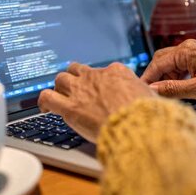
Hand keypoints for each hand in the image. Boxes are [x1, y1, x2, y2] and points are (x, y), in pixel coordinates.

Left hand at [38, 62, 154, 142]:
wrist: (135, 125)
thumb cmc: (146, 113)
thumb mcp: (150, 96)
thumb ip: (145, 93)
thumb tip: (152, 95)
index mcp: (116, 71)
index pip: (103, 70)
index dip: (100, 81)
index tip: (101, 89)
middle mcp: (96, 76)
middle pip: (77, 69)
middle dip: (75, 78)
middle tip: (76, 88)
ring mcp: (80, 90)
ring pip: (60, 79)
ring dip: (60, 87)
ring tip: (60, 96)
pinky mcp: (69, 107)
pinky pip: (47, 97)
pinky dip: (43, 101)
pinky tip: (45, 108)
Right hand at [141, 39, 195, 103]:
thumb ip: (173, 89)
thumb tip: (152, 90)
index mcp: (187, 51)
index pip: (158, 63)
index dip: (147, 78)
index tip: (140, 91)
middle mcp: (188, 47)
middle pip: (161, 61)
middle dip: (155, 77)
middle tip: (151, 93)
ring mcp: (194, 52)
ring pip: (170, 64)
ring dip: (166, 78)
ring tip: (165, 94)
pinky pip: (180, 66)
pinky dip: (175, 77)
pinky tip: (177, 88)